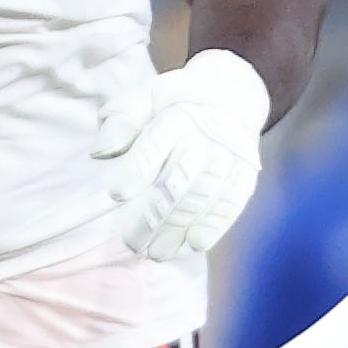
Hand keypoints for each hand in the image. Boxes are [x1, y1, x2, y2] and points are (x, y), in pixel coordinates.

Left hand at [92, 49, 270, 261]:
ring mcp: (231, 155)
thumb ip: (121, 121)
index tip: (117, 195)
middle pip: (181, 178)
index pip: (158, 143)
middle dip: (155, 214)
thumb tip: (100, 152)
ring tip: (156, 253)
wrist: (232, 95)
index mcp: (179, 114)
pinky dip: (214, 226)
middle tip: (131, 242)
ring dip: (181, 228)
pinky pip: (232, 202)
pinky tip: (193, 245)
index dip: (138, 169)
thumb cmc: (173, 103)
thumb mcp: (144, 98)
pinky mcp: (246, 173)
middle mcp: (209, 134)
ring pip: (205, 196)